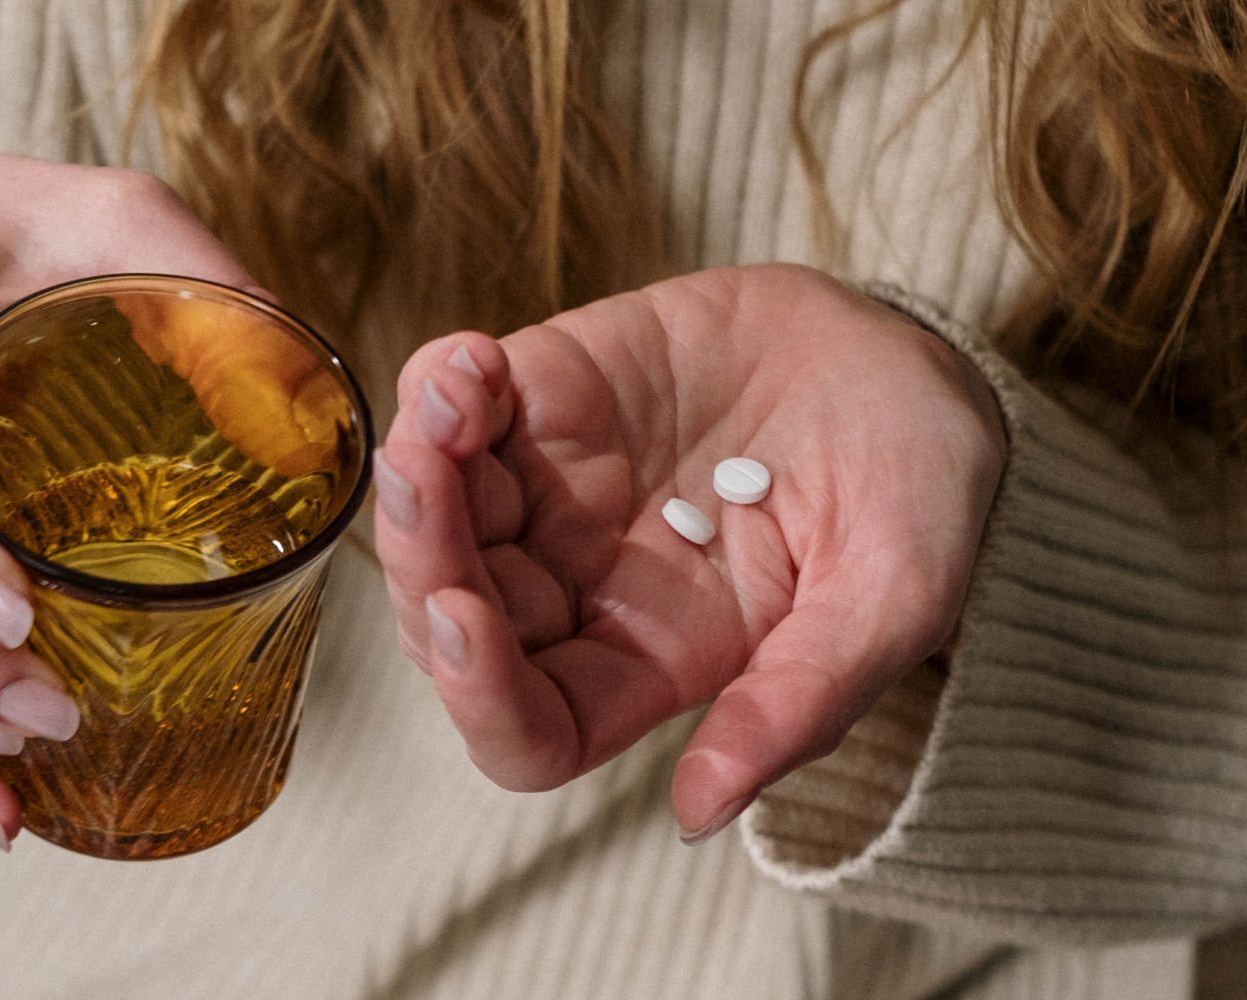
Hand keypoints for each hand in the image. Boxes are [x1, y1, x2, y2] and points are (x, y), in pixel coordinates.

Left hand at [374, 264, 1004, 841]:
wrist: (914, 358)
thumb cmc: (913, 492)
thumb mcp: (891, 597)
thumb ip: (800, 700)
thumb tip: (698, 813)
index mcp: (652, 664)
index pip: (529, 728)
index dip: (480, 696)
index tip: (465, 619)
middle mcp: (580, 589)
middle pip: (448, 618)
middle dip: (420, 556)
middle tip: (427, 476)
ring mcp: (550, 492)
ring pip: (435, 514)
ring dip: (415, 464)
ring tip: (453, 400)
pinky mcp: (543, 397)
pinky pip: (452, 405)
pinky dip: (437, 384)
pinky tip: (471, 360)